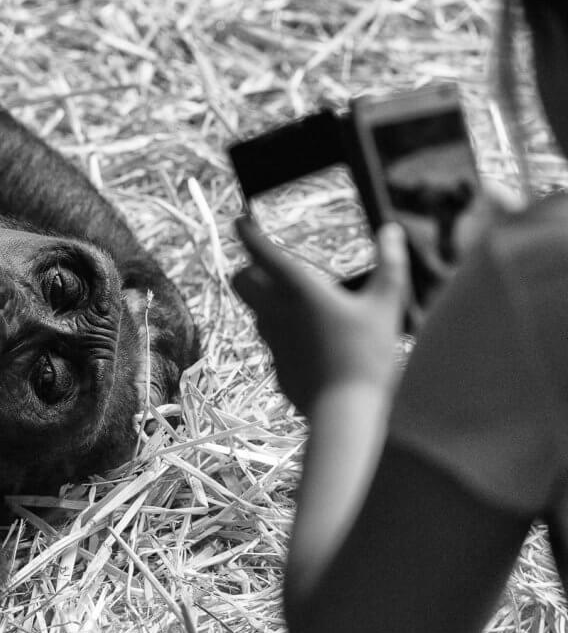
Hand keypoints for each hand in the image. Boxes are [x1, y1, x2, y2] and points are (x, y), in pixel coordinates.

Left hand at [231, 217, 408, 413]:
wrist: (345, 412)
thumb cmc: (367, 355)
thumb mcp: (387, 306)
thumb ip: (390, 264)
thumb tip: (392, 231)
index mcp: (299, 291)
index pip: (260, 253)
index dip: (247, 233)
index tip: (241, 221)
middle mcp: (276, 313)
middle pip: (240, 282)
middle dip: (247, 269)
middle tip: (269, 267)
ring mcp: (272, 341)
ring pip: (255, 311)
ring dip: (267, 301)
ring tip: (298, 301)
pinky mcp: (276, 365)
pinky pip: (272, 340)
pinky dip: (283, 332)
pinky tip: (311, 339)